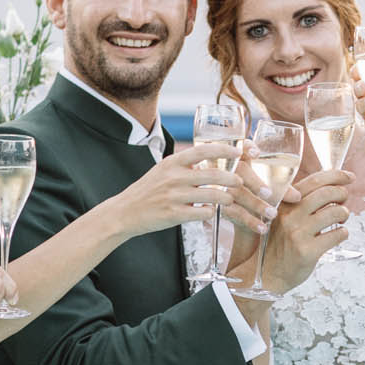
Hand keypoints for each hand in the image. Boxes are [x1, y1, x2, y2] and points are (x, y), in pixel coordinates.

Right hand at [109, 142, 264, 238]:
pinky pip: (203, 212)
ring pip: (212, 195)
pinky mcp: (174, 214)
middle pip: (213, 174)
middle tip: (240, 182)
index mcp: (172, 162)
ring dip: (226, 198)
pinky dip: (211, 212)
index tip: (238, 153)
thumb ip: (183, 165)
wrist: (125, 212)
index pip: (203, 150)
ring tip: (230, 199)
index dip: (224, 150)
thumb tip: (208, 159)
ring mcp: (174, 196)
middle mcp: (174, 177)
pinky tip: (211, 212)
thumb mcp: (162, 170)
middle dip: (232, 179)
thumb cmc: (147, 191)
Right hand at [224, 150, 287, 235]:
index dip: (247, 147)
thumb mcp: (267, 187)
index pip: (242, 147)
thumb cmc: (257, 194)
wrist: (240, 217)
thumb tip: (298, 197)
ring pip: (237, 194)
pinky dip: (250, 221)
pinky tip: (262, 228)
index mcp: (242, 159)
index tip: (256, 153)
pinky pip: (234, 212)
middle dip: (254, 181)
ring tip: (273, 214)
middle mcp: (230, 170)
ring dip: (256, 204)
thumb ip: (282, 189)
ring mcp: (222, 188)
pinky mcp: (220, 206)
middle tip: (269, 194)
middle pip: (239, 171)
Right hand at [255, 169, 351, 292]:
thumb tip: (333, 188)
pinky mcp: (308, 251)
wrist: (268, 274)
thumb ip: (302, 203)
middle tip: (344, 199)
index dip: (336, 175)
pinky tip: (337, 235)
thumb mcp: (284, 218)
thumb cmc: (280, 244)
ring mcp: (298, 234)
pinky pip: (337, 235)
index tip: (349, 176)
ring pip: (335, 212)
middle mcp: (290, 216)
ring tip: (340, 219)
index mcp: (284, 204)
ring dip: (344, 213)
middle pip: (326, 193)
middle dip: (342, 193)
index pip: (314, 181)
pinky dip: (343, 233)